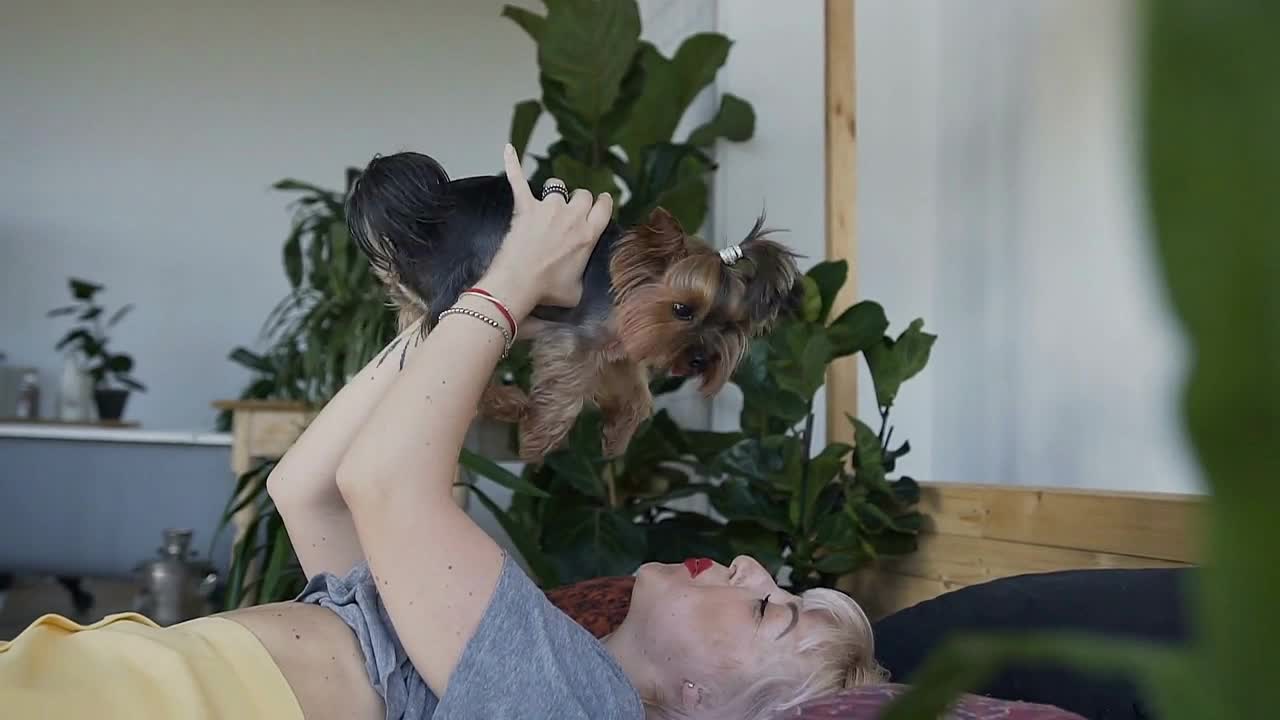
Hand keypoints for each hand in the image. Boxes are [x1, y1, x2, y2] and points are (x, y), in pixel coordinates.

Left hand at [479, 144, 612, 319]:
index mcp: (589, 235)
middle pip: (583, 194)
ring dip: (554, 192)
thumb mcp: (577, 290)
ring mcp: (548, 209)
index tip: (600, 204)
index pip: (604, 206)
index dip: (602, 204)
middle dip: (578, 201)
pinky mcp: (525, 207)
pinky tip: (509, 149)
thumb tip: (578, 279)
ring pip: (556, 186)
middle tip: (569, 215)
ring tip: (547, 204)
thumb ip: (582, 276)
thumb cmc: (547, 290)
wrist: (519, 284)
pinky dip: (513, 163)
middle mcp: (572, 216)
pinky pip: (519, 179)